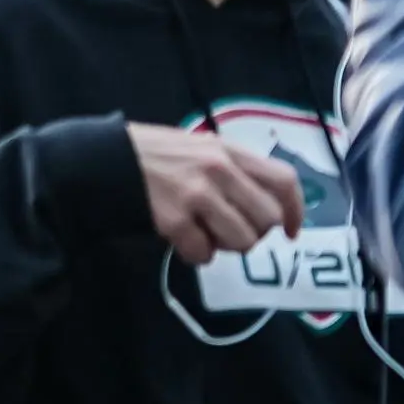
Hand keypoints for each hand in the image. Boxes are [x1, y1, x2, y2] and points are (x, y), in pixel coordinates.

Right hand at [130, 122, 303, 265]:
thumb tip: (265, 206)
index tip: (291, 231)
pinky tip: (185, 243)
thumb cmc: (157, 155)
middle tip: (234, 234)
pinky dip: (198, 255)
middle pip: (267, 219)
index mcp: (230, 152)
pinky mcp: (175, 220)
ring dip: (228, 248)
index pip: (283, 181)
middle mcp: (220, 171)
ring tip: (208, 237)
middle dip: (255, 234)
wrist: (107, 161)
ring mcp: (197, 196)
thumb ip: (234, 170)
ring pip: (241, 241)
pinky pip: (204, 253)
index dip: (295, 211)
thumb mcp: (203, 148)